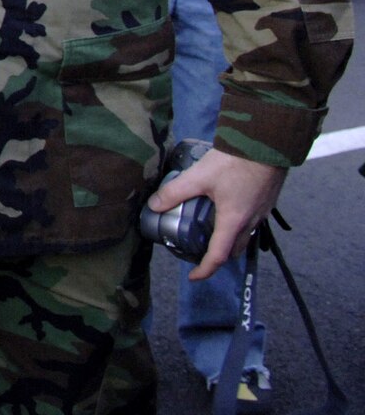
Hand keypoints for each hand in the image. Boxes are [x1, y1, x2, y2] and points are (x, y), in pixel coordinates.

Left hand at [149, 146, 285, 281]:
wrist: (266, 144)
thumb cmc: (235, 162)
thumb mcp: (199, 177)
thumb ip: (175, 192)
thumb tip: (154, 205)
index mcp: (233, 221)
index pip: (219, 256)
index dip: (205, 269)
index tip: (193, 276)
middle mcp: (250, 222)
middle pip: (233, 249)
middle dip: (217, 256)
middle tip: (199, 251)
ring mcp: (261, 212)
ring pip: (244, 236)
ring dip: (228, 239)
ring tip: (209, 230)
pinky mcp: (265, 201)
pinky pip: (251, 222)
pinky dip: (237, 224)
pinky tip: (225, 209)